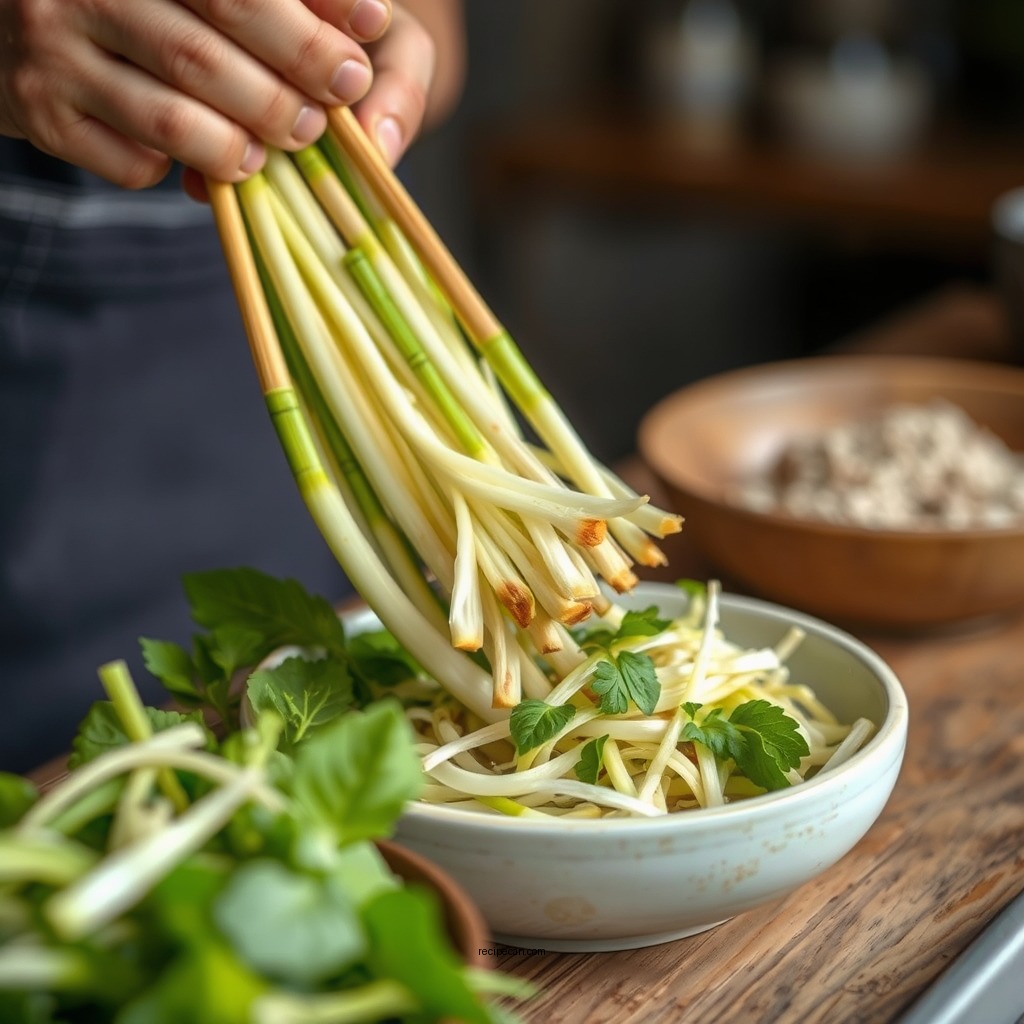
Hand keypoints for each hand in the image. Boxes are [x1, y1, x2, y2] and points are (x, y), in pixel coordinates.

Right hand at [0, 0, 392, 188]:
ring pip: (174, 119)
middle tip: (321, 119)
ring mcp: (52, 47)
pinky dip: (183, 171)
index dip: (309, 21)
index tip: (366, 47)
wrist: (27, 19)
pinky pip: (134, 163)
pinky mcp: (42, 114)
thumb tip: (372, 22)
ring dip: (241, 148)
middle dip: (285, 92)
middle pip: (207, 51)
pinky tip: (202, 158)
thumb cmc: (153, 0)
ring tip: (273, 149)